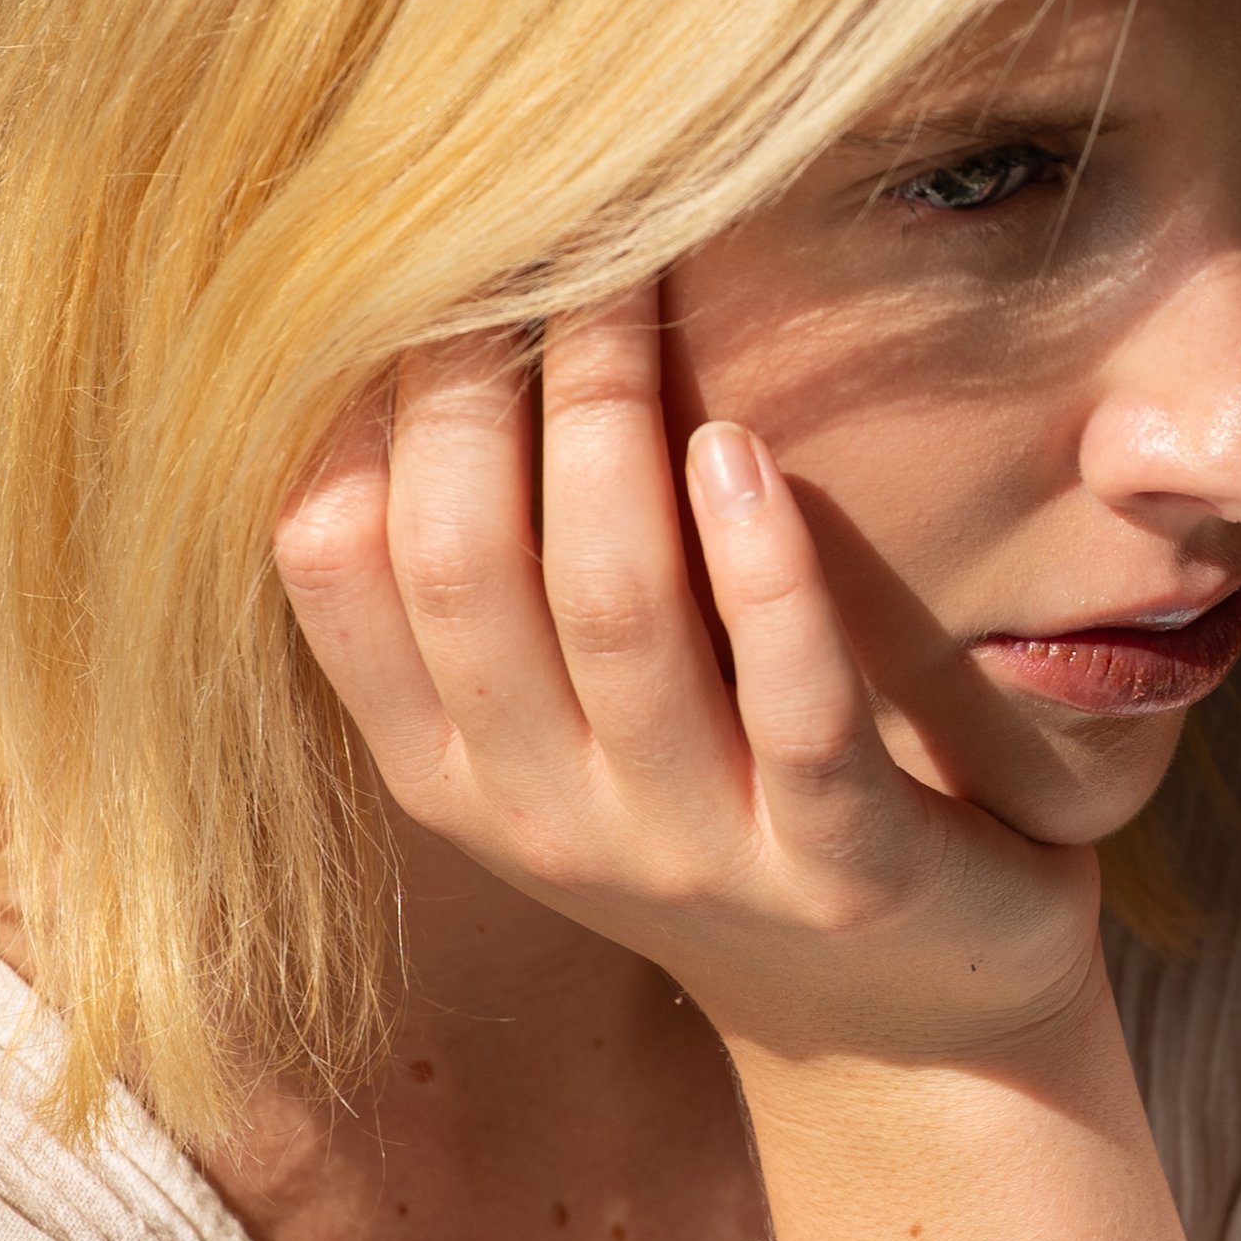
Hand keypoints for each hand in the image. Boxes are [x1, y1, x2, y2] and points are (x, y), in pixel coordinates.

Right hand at [275, 294, 1236, 1240]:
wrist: (907, 1021)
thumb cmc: (720, 801)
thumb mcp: (558, 712)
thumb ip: (484, 565)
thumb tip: (407, 304)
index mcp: (445, 763)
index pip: (333, 561)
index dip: (355, 397)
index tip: (415, 245)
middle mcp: (539, 815)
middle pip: (459, 565)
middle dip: (481, 382)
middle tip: (543, 219)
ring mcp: (686, 851)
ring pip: (613, 617)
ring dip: (613, 437)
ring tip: (632, 295)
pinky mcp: (840, 867)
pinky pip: (788, 705)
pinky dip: (760, 573)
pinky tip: (742, 452)